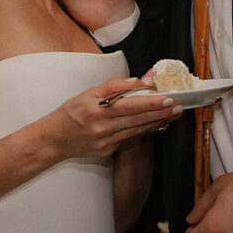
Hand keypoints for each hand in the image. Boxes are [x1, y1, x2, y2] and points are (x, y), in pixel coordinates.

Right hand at [49, 77, 181, 159]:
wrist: (54, 140)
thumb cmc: (70, 113)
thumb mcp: (87, 93)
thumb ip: (112, 86)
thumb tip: (135, 81)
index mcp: (97, 111)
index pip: (130, 106)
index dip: (151, 103)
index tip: (167, 98)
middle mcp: (103, 129)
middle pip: (138, 120)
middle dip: (160, 113)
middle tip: (178, 106)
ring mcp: (106, 142)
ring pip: (137, 130)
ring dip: (156, 122)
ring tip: (172, 114)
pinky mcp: (108, 151)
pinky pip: (130, 138)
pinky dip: (144, 130)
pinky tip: (155, 124)